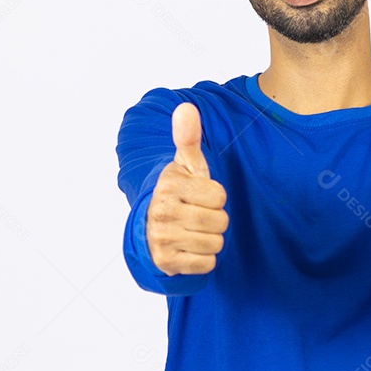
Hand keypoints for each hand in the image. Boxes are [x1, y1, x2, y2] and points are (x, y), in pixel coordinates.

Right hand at [146, 102, 228, 275]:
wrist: (150, 231)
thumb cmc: (178, 194)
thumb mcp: (184, 165)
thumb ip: (188, 137)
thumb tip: (186, 107)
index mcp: (169, 185)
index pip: (219, 196)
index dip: (215, 197)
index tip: (199, 196)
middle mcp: (161, 212)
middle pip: (220, 220)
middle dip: (215, 219)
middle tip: (198, 215)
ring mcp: (162, 239)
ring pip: (215, 243)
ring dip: (210, 239)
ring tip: (193, 231)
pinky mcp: (166, 262)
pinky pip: (206, 263)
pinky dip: (203, 259)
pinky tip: (189, 248)